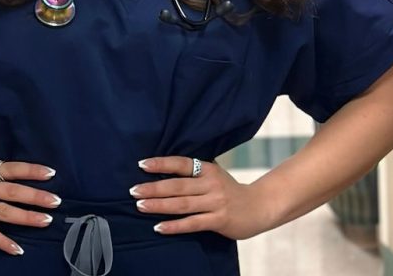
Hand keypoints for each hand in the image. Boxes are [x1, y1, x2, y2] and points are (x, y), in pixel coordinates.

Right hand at [0, 161, 61, 255]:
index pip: (11, 169)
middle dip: (36, 196)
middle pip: (12, 190)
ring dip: (26, 217)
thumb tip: (10, 171)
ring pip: (4, 211)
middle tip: (56, 201)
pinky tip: (17, 248)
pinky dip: (3, 241)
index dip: (31, 170)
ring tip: (45, 221)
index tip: (51, 173)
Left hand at [130, 156, 274, 239]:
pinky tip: (159, 227)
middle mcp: (211, 184)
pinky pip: (192, 223)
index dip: (161, 164)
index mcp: (208, 170)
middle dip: (153, 188)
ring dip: (159, 205)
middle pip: (177, 186)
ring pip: (182, 205)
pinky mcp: (218, 220)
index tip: (141, 164)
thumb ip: (194, 174)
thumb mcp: (214, 175)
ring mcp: (215, 203)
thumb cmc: (229, 191)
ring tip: (140, 205)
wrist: (259, 207)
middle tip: (133, 191)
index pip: (182, 164)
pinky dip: (174, 226)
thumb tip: (162, 170)